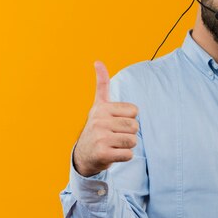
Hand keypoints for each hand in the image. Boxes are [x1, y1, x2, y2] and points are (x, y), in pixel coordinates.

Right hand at [73, 61, 138, 176]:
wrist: (83, 155)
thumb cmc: (97, 128)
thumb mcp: (99, 105)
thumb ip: (102, 85)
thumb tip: (98, 61)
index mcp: (101, 108)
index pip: (134, 111)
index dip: (129, 118)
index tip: (115, 122)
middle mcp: (99, 121)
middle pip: (134, 126)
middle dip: (129, 133)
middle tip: (115, 136)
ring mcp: (100, 137)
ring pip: (132, 140)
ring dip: (127, 145)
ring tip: (114, 144)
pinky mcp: (102, 153)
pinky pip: (128, 154)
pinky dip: (124, 156)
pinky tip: (113, 154)